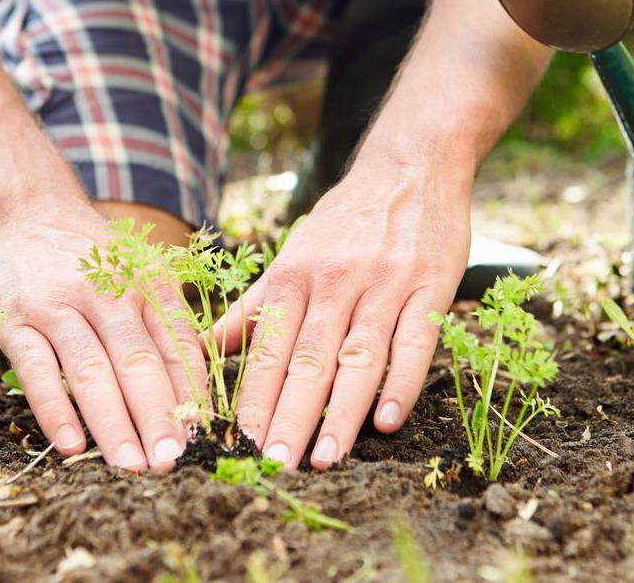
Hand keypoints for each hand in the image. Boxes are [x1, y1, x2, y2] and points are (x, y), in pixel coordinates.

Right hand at [0, 203, 206, 470]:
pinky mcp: (16, 321)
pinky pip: (37, 370)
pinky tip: (72, 445)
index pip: (176, 343)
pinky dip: (55, 409)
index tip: (203, 435)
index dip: (191, 392)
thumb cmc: (96, 257)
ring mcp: (58, 307)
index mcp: (147, 283)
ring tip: (131, 464)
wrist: (29, 212)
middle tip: (172, 460)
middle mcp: (106, 293)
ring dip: (113, 422)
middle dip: (158, 415)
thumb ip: (167, 323)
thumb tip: (197, 392)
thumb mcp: (142, 273)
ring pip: (91, 370)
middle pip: (138, 361)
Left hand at [219, 158, 470, 469]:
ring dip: (342, 412)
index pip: (269, 348)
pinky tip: (388, 420)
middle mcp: (335, 281)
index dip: (254, 399)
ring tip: (325, 458)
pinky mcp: (430, 286)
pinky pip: (415, 340)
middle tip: (274, 465)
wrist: (410, 167)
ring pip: (358, 355)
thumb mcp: (293, 254)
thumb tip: (203, 347)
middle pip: (308, 358)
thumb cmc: (346, 220)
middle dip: (289, 416)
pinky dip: (402, 382)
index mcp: (295, 275)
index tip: (238, 445)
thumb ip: (255, 306)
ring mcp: (384, 284)